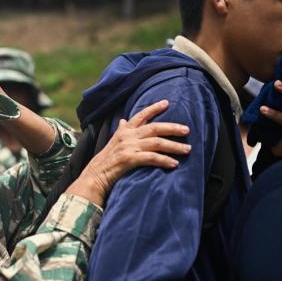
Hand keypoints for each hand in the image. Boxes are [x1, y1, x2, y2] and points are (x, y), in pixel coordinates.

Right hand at [67, 100, 190, 204]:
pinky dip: (164, 160)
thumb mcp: (112, 142)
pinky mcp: (129, 159)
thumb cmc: (105, 162)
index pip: (140, 116)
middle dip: (172, 128)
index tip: (166, 103)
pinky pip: (151, 158)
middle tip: (186, 130)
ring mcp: (128, 147)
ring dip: (174, 146)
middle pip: (154, 128)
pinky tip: (174, 164)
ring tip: (187, 149)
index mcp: (123, 131)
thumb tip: (124, 121)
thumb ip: (121, 131)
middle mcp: (127, 136)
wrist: (94, 177)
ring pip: (157, 143)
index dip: (153, 108)